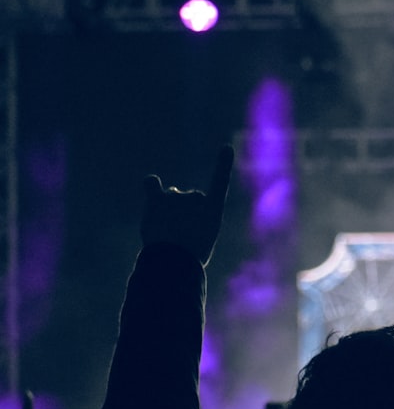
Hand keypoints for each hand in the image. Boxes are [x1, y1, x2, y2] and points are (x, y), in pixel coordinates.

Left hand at [141, 145, 233, 265]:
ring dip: (165, 212)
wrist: (175, 262)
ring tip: (166, 235)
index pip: (220, 182)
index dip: (223, 164)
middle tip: (180, 237)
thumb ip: (189, 220)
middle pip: (186, 201)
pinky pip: (151, 184)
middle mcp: (196, 197)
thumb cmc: (190, 257)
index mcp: (214, 209)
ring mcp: (176, 196)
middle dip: (181, 213)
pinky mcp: (157, 200)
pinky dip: (151, 184)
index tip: (226, 147)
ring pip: (168, 200)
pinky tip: (152, 182)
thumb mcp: (199, 240)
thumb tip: (172, 204)